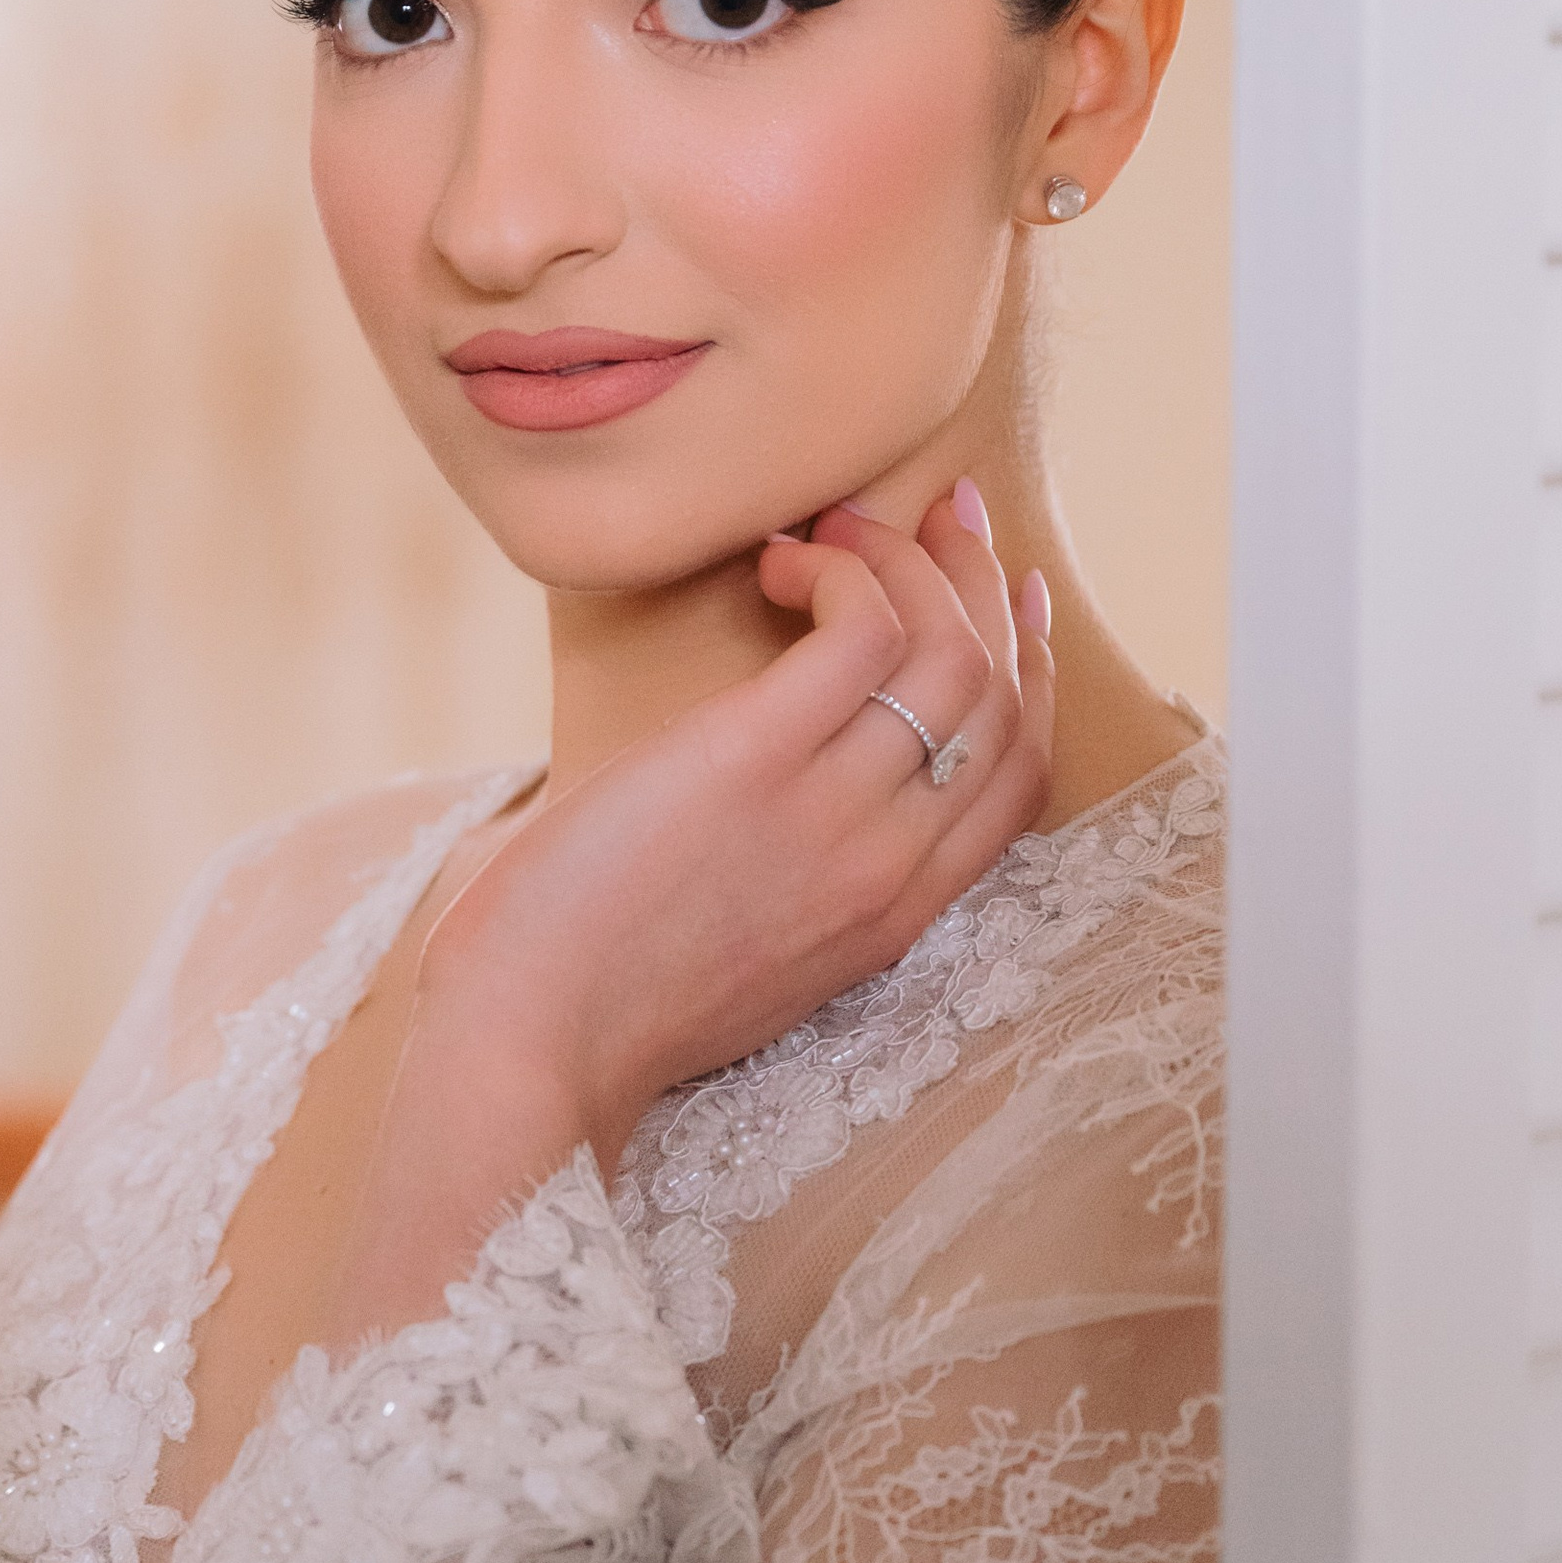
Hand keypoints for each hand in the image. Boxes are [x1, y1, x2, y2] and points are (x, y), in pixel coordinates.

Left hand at [416, 490, 1053, 1166]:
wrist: (530, 1050)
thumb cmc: (592, 1004)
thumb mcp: (744, 960)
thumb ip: (793, 883)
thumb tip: (773, 790)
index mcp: (895, 918)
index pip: (1020, 778)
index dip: (1032, 673)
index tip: (1009, 602)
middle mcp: (889, 865)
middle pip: (1000, 698)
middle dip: (983, 584)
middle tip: (943, 512)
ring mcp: (834, 814)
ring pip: (946, 649)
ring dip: (909, 559)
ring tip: (839, 525)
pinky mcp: (757, 760)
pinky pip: (860, 627)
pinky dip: (840, 568)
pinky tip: (782, 561)